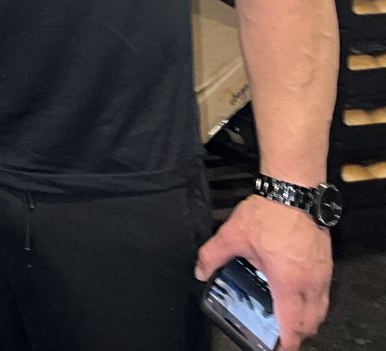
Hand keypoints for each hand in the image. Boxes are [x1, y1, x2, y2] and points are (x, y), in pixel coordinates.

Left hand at [196, 195, 331, 349]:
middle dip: (298, 333)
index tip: (278, 348)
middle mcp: (310, 282)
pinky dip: (313, 301)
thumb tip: (200, 271)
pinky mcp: (326, 262)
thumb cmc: (268, 213)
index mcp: (288, 282)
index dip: (286, 342)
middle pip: (311, 322)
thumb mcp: (232, 235)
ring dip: (308, 318)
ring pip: (321, 308)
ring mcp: (322, 273)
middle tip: (282, 334)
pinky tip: (297, 292)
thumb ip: (213, 256)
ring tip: (290, 318)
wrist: (293, 190)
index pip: (292, 324)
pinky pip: (324, 292)